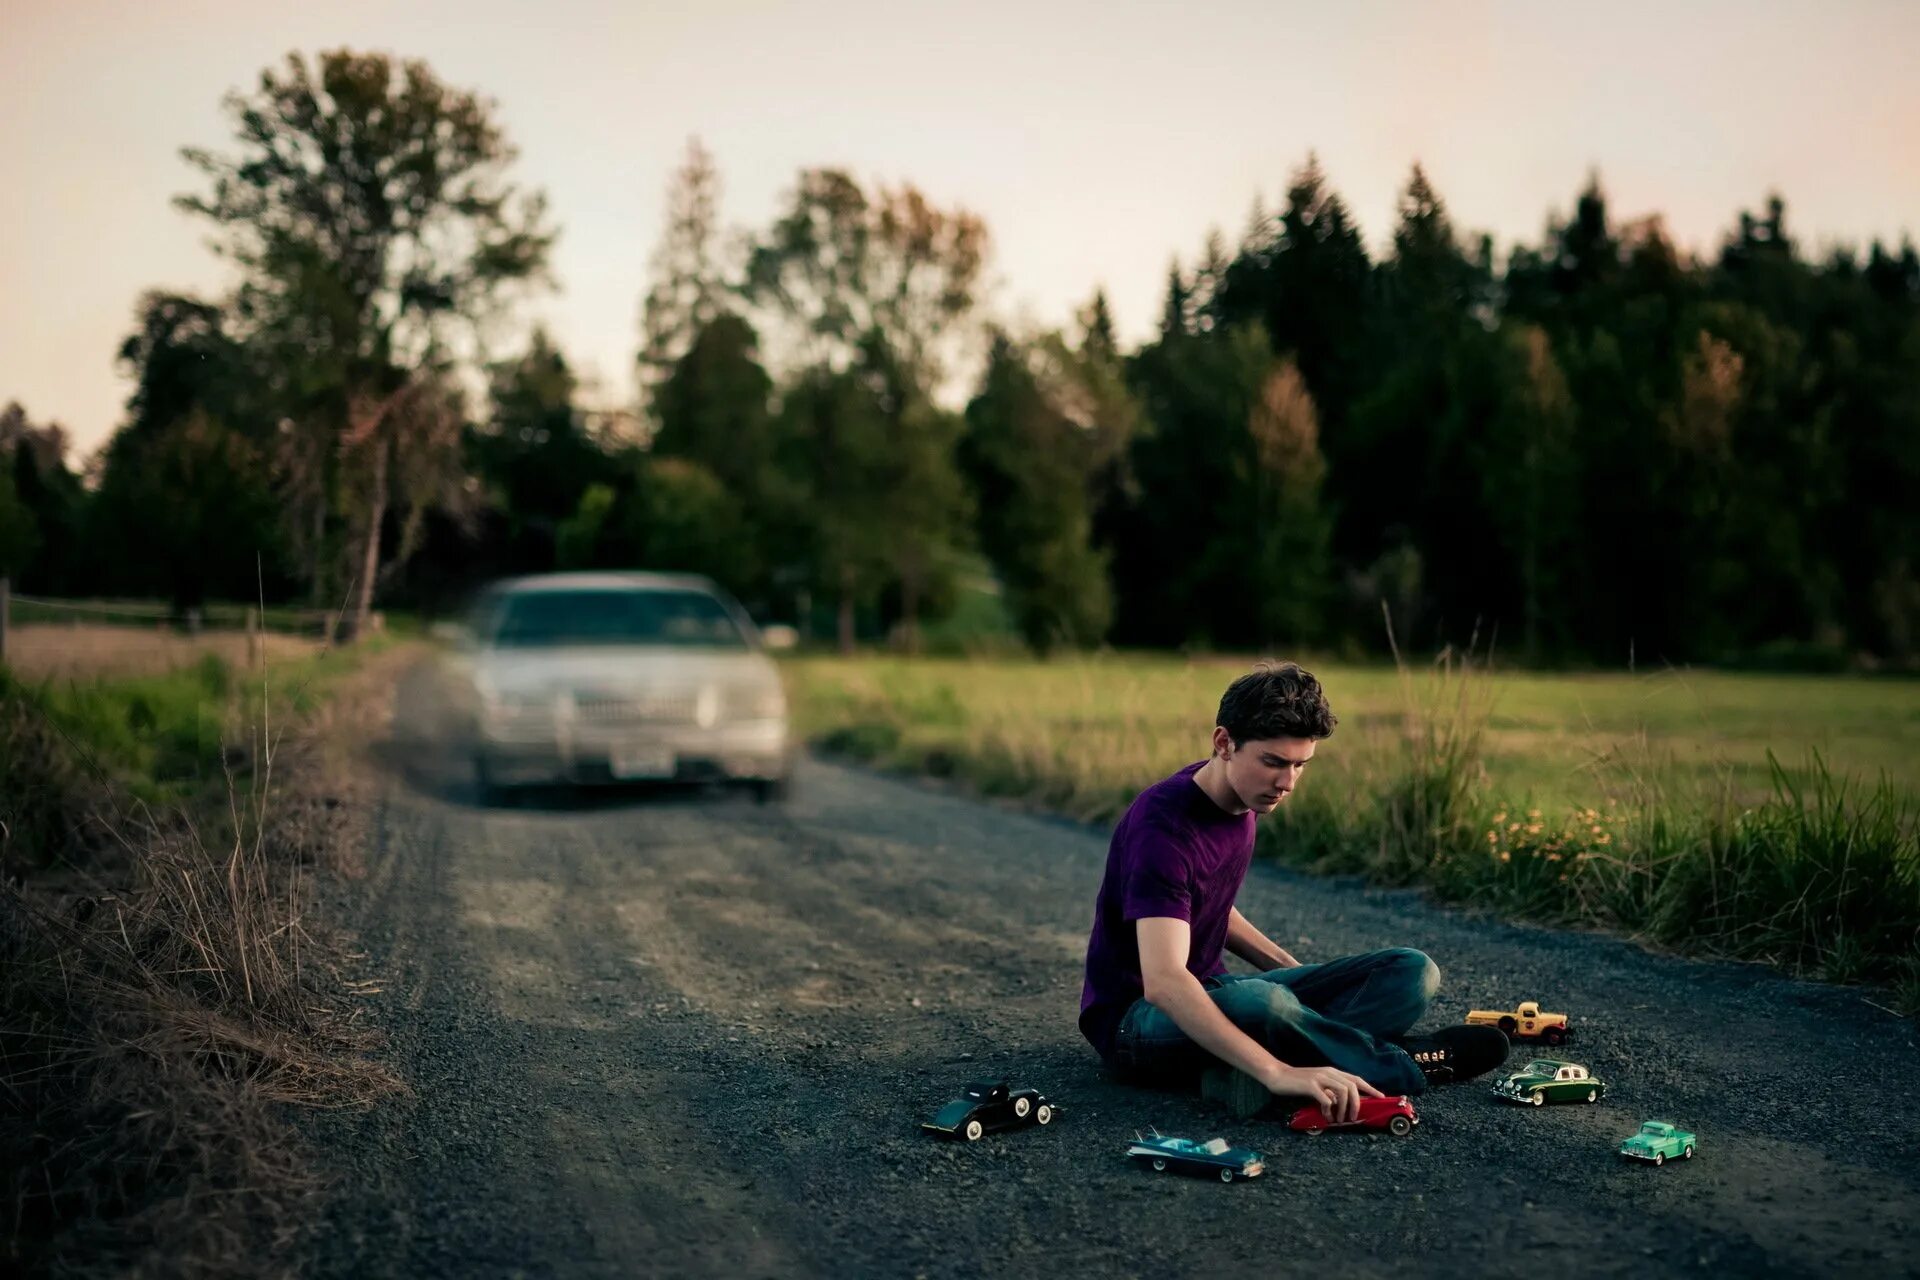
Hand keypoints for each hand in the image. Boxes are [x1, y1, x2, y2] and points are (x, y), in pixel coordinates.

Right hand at [1266, 1064, 1382, 1124]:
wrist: (1278, 1075)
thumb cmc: (1297, 1082)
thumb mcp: (1318, 1085)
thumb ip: (1330, 1091)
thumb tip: (1341, 1103)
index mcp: (1332, 1072)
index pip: (1356, 1079)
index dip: (1370, 1088)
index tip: (1380, 1098)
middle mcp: (1328, 1072)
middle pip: (1353, 1086)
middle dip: (1357, 1103)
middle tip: (1353, 1117)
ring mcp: (1319, 1078)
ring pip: (1343, 1091)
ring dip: (1344, 1108)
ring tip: (1340, 1119)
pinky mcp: (1310, 1085)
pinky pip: (1326, 1099)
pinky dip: (1329, 1110)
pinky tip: (1326, 1116)